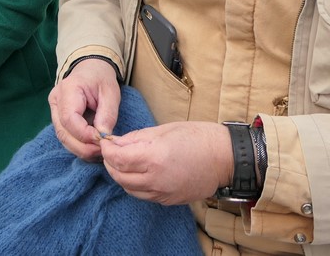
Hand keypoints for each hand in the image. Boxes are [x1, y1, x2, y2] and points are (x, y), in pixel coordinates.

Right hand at [48, 58, 120, 161]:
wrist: (90, 69)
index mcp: (68, 89)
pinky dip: (79, 145)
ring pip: (62, 137)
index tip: (102, 140)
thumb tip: (103, 137)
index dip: (85, 134)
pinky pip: (65, 136)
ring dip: (81, 149)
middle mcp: (56, 100)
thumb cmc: (100, 78)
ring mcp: (54, 110)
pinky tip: (92, 148)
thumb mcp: (110, 92)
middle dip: (83, 147)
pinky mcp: (58, 118)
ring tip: (99, 151)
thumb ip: (107, 114)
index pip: (69, 118)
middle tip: (102, 151)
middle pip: (63, 132)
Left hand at [100, 121, 233, 204]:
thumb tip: (115, 142)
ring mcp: (163, 193)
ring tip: (122, 162)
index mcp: (154, 157)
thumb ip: (136, 138)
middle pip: (119, 176)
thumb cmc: (197, 137)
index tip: (104, 141)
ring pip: (128, 189)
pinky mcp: (169, 200)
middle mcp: (156, 179)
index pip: (117, 159)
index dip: (106, 149)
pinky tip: (137, 173)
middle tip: (110, 151)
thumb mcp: (163, 130)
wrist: (224, 158)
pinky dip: (134, 185)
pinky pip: (143, 195)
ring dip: (120, 175)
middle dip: (109, 163)